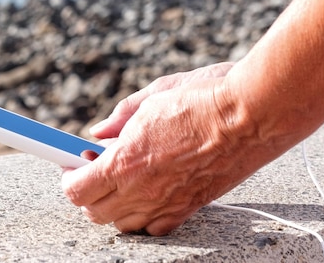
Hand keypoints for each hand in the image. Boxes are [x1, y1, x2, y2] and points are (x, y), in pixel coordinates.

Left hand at [62, 62, 257, 234]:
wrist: (255, 114)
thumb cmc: (206, 97)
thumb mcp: (154, 95)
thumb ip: (120, 117)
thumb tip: (98, 132)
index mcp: (126, 161)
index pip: (78, 189)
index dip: (68, 178)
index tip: (70, 164)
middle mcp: (143, 190)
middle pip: (94, 212)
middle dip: (85, 192)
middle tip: (91, 168)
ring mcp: (168, 204)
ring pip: (122, 225)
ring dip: (111, 206)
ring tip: (119, 180)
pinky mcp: (191, 208)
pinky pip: (154, 229)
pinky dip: (141, 217)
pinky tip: (147, 193)